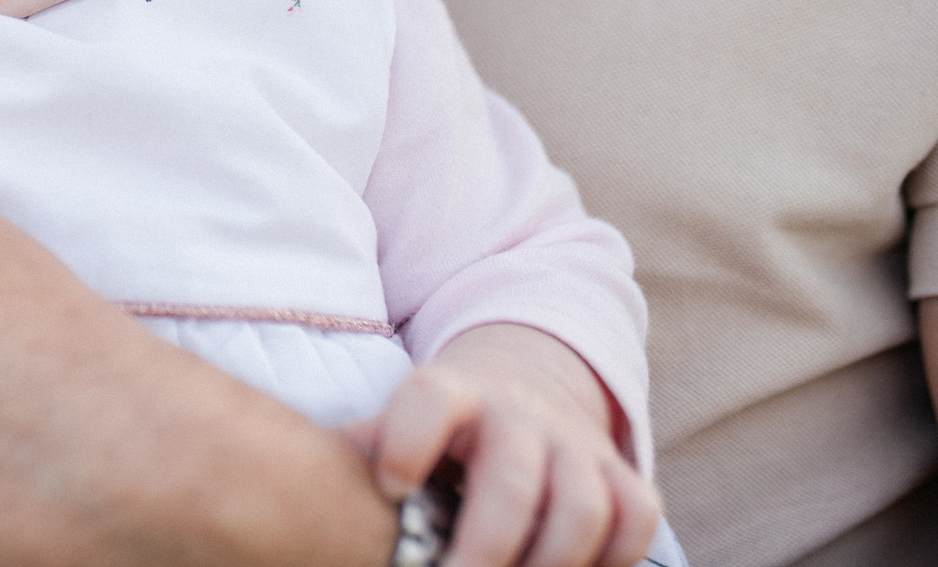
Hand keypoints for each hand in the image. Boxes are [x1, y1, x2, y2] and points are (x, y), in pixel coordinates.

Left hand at [342, 325, 657, 566]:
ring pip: (582, 507)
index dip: (409, 440)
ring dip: (549, 565)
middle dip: (485, 547)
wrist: (522, 388)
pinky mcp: (620, 471)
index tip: (391, 488)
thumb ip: (362, 454)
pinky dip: (613, 557)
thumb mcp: (396, 424)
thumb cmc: (438, 430)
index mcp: (449, 394)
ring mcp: (574, 442)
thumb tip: (301, 490)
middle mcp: (517, 413)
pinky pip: (635, 516)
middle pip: (512, 480)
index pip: (428, 400)